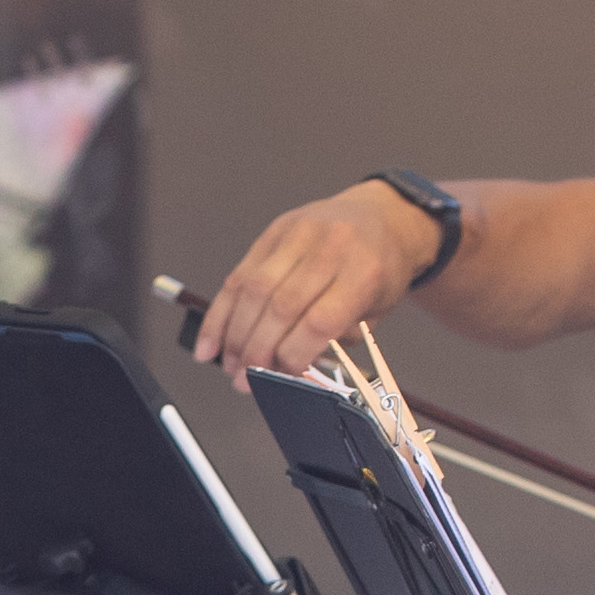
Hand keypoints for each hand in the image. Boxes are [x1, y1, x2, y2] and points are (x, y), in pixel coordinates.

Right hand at [188, 181, 439, 373]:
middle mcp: (330, 248)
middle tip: (245, 379)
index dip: (292, 356)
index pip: (319, 321)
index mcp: (364, 271)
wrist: (382, 215)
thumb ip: (336, 340)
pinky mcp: (274, 232)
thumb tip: (289, 372)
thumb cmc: (380, 266)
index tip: (280, 378)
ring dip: (234, 335)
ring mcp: (299, 235)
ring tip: (230, 364)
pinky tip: (211, 339)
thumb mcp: (376, 310)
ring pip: (253, 290)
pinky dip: (221, 312)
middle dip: (257, 351)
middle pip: (280, 307)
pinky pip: (239, 275)